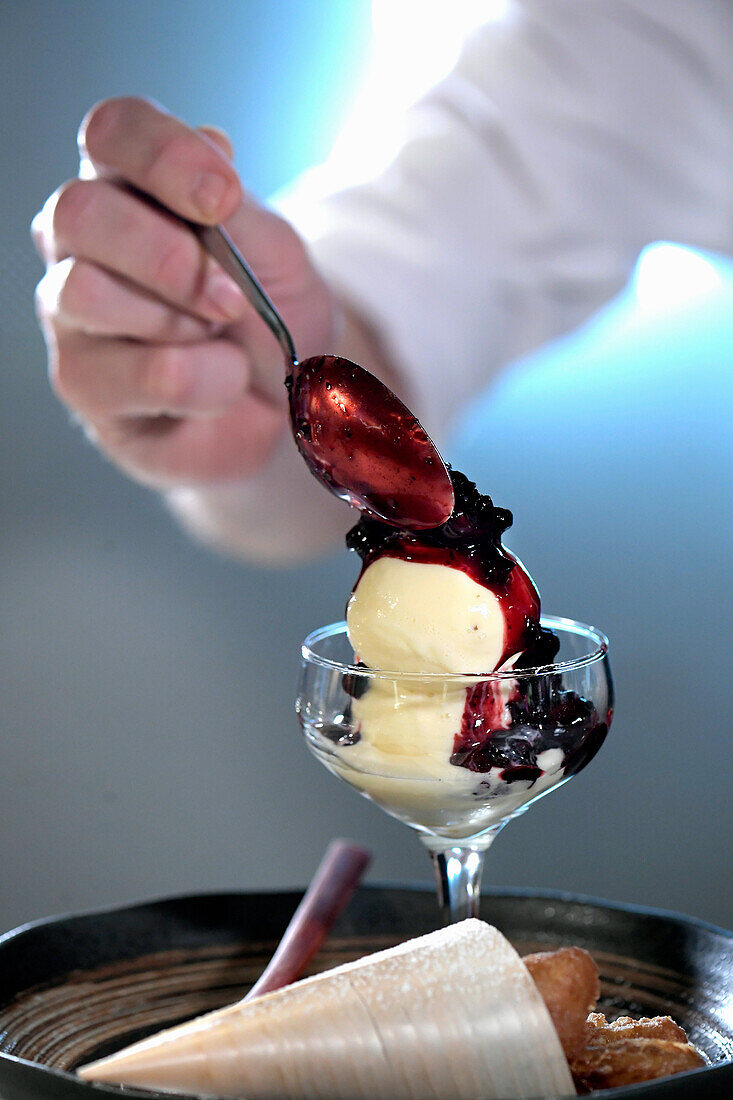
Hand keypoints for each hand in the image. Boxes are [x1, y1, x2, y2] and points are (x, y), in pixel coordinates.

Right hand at [32, 97, 336, 486]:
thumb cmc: (270, 317)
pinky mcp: (84, 386)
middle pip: (79, 212)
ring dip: (182, 320)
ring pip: (87, 292)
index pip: (111, 132)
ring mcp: (70, 315)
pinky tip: (219, 382)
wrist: (286, 403)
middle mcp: (80, 243)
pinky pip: (146, 374)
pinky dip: (209, 380)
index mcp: (126, 186)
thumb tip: (211, 147)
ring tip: (219, 338)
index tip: (222, 197)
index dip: (164, 156)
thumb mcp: (275, 253)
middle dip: (168, 254)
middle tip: (231, 296)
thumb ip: (238, 209)